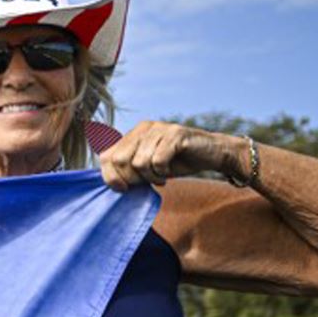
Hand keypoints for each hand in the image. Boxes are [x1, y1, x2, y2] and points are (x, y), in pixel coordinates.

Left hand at [99, 121, 250, 190]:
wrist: (212, 154)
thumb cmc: (177, 162)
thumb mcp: (147, 167)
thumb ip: (128, 169)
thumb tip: (111, 183)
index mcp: (132, 134)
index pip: (105, 157)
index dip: (110, 177)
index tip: (124, 188)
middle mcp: (143, 128)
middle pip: (119, 161)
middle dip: (131, 179)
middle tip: (147, 181)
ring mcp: (160, 129)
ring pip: (138, 163)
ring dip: (150, 177)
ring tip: (160, 176)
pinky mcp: (176, 134)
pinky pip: (157, 161)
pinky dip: (162, 173)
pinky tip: (169, 172)